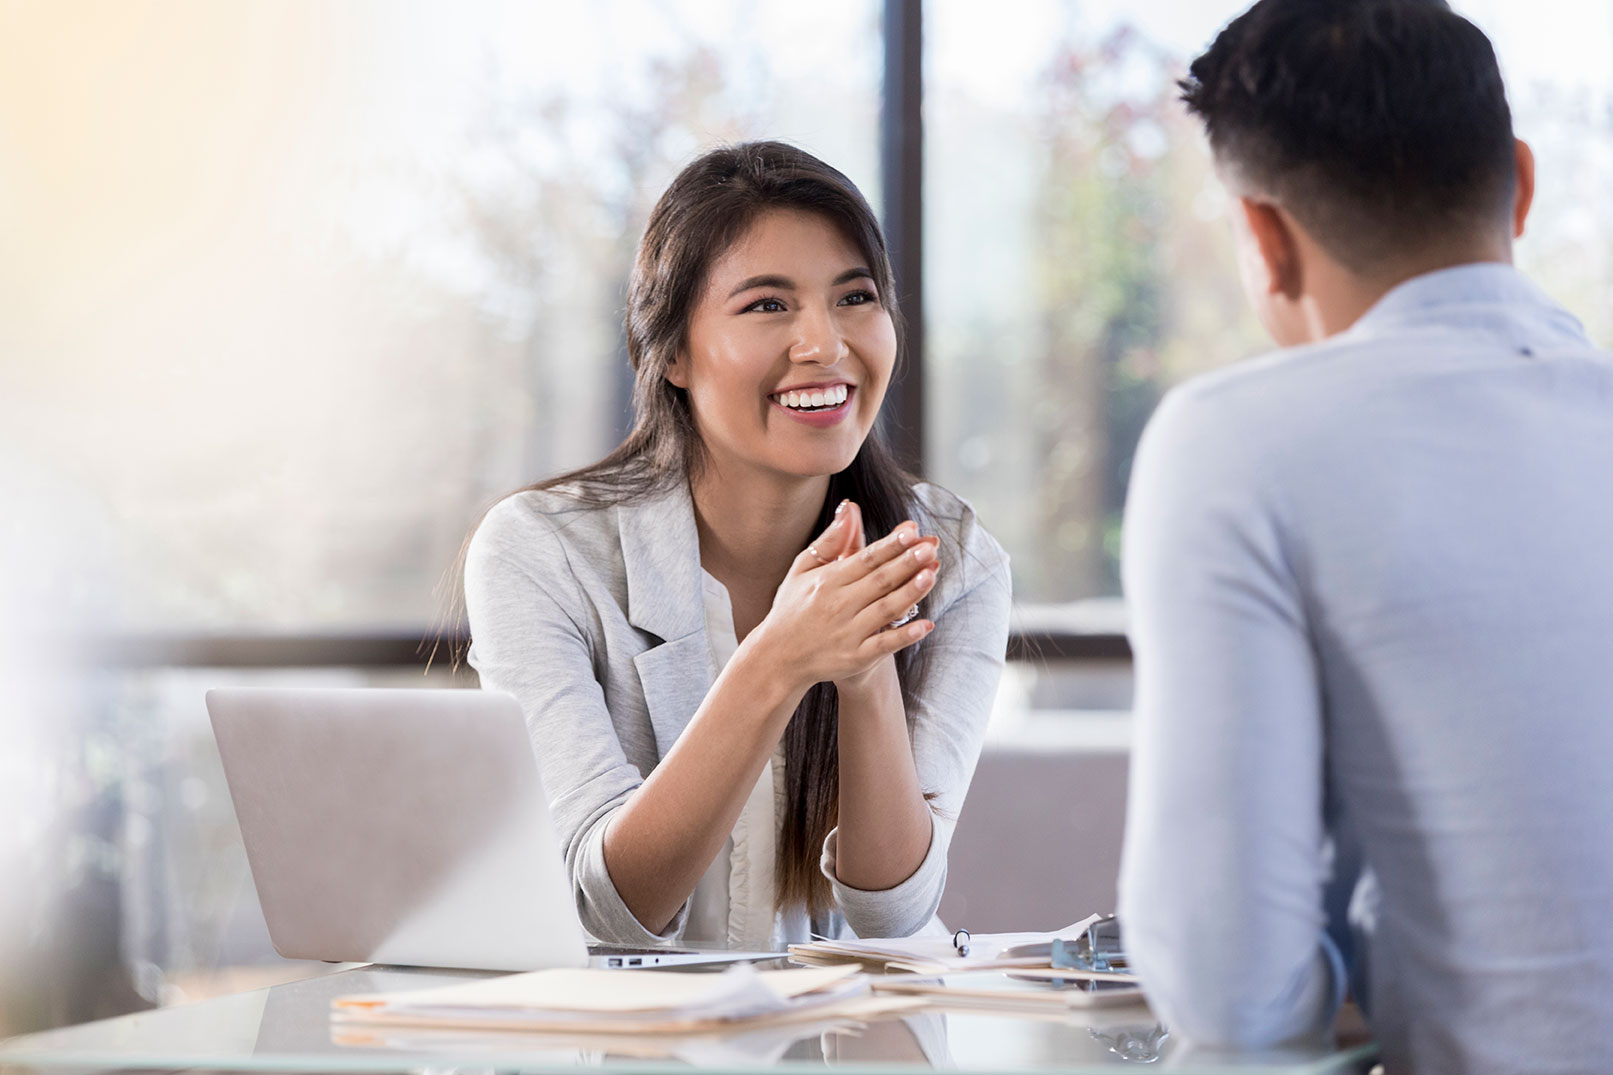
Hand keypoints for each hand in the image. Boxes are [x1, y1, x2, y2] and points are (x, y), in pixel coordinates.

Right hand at [744, 501, 938, 694]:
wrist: (778, 658)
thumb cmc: (792, 608)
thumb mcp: (802, 570)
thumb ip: (829, 541)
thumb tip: (849, 508)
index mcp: (828, 581)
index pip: (865, 559)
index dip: (890, 545)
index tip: (912, 531)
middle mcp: (839, 605)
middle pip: (879, 580)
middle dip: (907, 563)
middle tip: (931, 547)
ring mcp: (849, 633)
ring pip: (885, 609)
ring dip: (910, 592)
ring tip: (932, 574)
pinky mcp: (856, 658)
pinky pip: (884, 645)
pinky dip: (905, 636)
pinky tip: (926, 625)